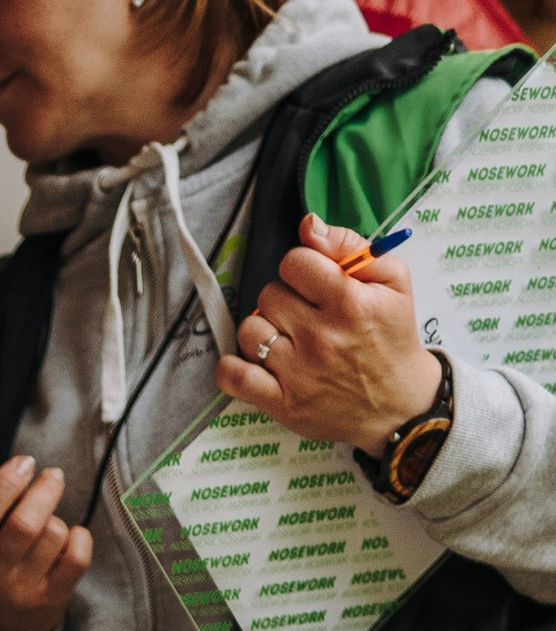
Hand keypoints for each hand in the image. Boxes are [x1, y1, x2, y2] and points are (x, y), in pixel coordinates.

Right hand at [0, 456, 91, 630]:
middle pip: (24, 526)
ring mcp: (21, 591)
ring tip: (47, 514)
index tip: (22, 464)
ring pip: (52, 536)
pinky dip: (79, 538)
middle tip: (49, 475)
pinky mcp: (51, 599)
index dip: (5, 485)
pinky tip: (68, 535)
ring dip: (56, 515)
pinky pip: (76, 560)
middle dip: (42, 491)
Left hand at [219, 213, 438, 453]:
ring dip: (262, 330)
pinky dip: (232, 368)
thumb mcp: (393, 281)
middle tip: (304, 314)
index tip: (312, 282)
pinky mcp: (282, 404)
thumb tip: (308, 225)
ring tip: (286, 338)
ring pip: (249, 330)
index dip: (300, 267)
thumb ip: (350, 246)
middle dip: (284, 298)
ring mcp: (298, 373)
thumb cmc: (392, 338)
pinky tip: (253, 361)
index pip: (294, 262)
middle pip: (269, 294)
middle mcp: (320, 336)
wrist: (398, 405)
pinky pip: (233, 377)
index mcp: (348, 302)